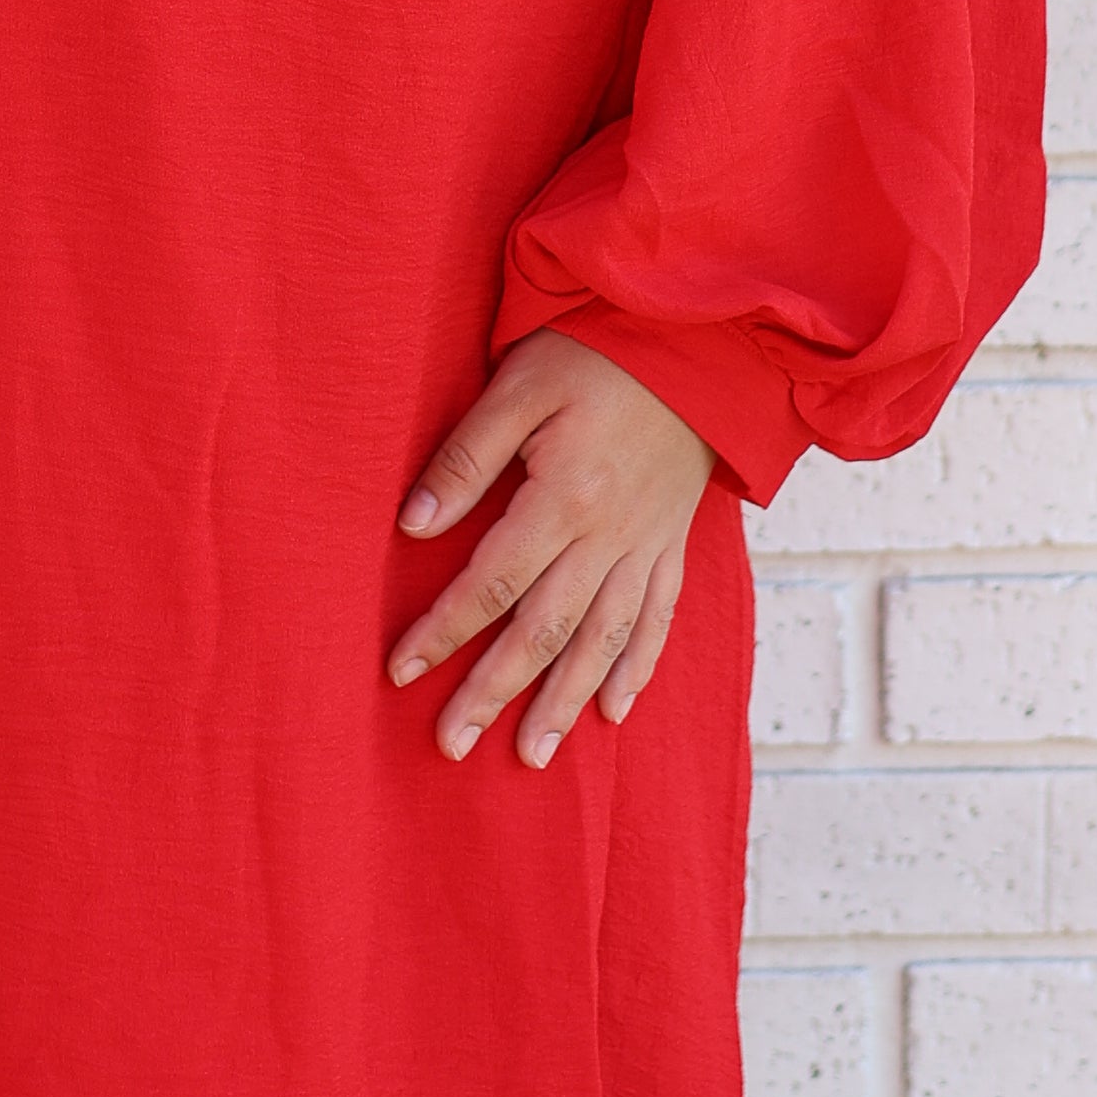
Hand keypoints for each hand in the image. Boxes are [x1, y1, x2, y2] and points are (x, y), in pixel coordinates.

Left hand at [386, 331, 717, 768]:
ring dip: (564, 702)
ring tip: (532, 753)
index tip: (400, 671)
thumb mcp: (519, 386)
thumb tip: (413, 525)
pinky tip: (612, 710)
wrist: (697, 343)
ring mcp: (647, 548)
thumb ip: (466, 457)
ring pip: (601, 642)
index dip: (442, 631)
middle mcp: (608, 538)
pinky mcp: (673, 545)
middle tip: (452, 744)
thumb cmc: (596, 354)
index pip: (490, 584)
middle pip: (543, 631)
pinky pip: (657, 621)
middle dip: (493, 692)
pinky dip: (635, 669)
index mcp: (564, 499)